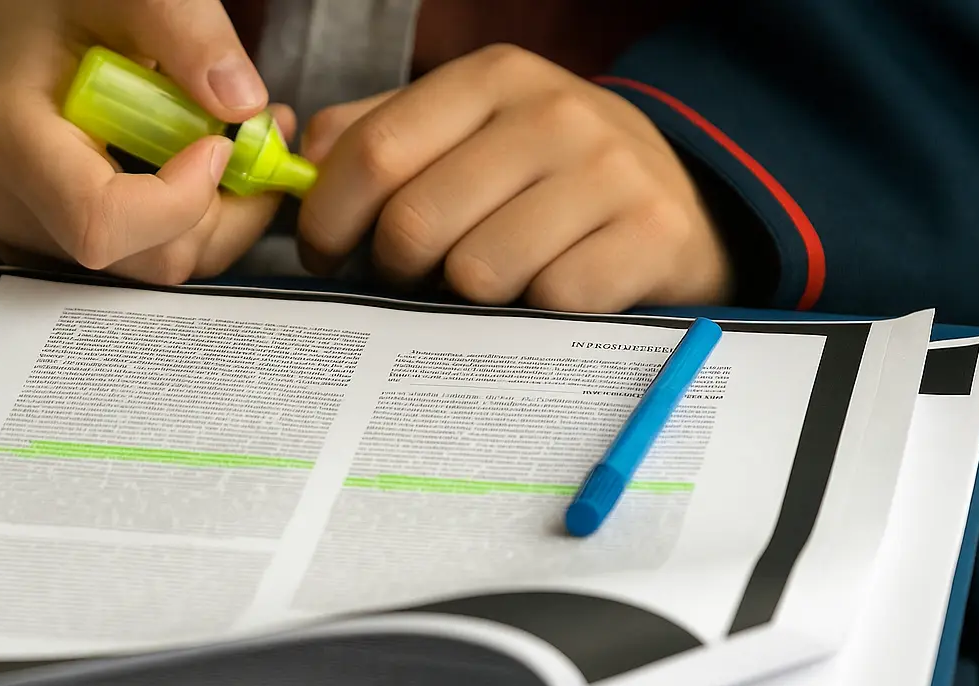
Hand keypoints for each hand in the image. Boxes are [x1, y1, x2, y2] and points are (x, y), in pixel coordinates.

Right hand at [0, 0, 289, 281]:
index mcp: (8, 140)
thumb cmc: (34, 6)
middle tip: (259, 138)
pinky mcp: (55, 243)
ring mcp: (29, 233)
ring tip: (232, 141)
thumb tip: (244, 104)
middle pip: (146, 257)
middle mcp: (11, 204)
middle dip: (223, 208)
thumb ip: (183, 31)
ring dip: (215, 214)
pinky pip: (140, 257)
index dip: (181, 199)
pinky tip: (196, 165)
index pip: (102, 223)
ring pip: (154, 265)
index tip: (219, 144)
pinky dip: (187, 220)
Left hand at [297, 45, 731, 312]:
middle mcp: (554, 112)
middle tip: (408, 278)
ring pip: (478, 272)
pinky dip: (534, 316)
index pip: (375, 151)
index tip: (323, 253)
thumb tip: (300, 165)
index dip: (329, 217)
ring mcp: (609, 171)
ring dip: (466, 297)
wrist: (679, 202)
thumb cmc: (544, 175)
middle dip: (394, 269)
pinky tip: (544, 293)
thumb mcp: (469, 129)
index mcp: (493, 77)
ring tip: (483, 282)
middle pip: (417, 222)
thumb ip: (379, 134)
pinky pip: (548, 302)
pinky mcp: (650, 234)